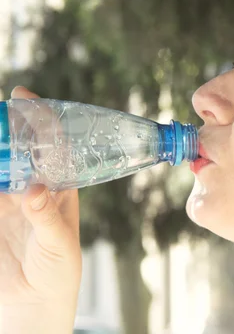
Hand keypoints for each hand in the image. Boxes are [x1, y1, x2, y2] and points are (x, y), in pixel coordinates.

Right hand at [0, 87, 81, 331]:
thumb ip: (46, 216)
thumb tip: (34, 189)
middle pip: (17, 148)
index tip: (24, 97)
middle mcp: (32, 186)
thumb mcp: (60, 243)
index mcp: (60, 186)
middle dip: (5, 127)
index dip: (40, 119)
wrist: (34, 305)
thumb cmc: (60, 271)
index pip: (53, 145)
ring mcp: (6, 199)